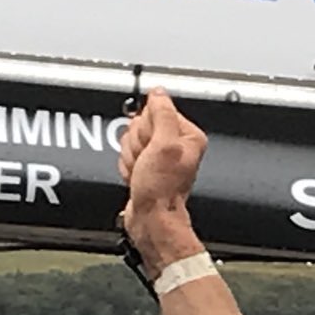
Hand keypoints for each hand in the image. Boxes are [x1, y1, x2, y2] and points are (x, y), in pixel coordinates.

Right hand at [117, 91, 208, 271]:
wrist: (151, 220)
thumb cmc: (162, 191)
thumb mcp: (164, 145)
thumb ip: (162, 113)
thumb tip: (158, 93)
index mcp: (187, 135)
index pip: (155, 109)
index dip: (146, 126)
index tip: (151, 144)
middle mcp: (175, 145)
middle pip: (140, 124)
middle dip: (137, 144)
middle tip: (147, 161)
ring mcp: (159, 157)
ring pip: (130, 140)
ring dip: (131, 157)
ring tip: (143, 172)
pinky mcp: (146, 167)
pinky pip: (127, 156)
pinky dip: (127, 167)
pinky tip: (137, 178)